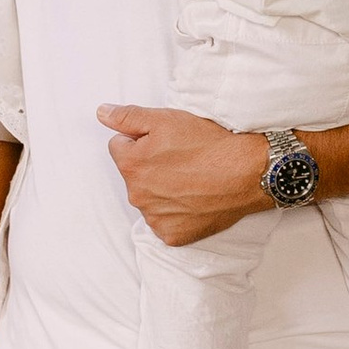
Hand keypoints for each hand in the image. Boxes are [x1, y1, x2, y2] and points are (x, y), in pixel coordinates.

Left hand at [99, 103, 269, 246]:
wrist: (246, 173)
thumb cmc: (208, 143)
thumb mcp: (165, 119)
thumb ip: (128, 116)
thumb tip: (101, 113)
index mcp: (130, 165)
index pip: (119, 148)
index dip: (141, 140)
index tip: (165, 142)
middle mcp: (137, 195)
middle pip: (134, 176)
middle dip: (150, 166)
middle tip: (181, 159)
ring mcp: (154, 218)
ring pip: (150, 199)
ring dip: (163, 190)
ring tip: (191, 178)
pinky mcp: (172, 235)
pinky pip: (165, 222)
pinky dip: (177, 212)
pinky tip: (195, 199)